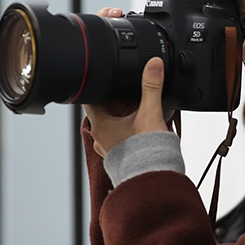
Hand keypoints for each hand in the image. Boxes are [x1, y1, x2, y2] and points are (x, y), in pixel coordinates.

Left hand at [84, 8, 168, 156]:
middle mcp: (100, 138)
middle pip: (104, 111)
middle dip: (117, 102)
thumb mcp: (150, 112)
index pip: (90, 99)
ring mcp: (109, 149)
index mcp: (100, 125)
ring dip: (124, 117)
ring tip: (140, 112)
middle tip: (132, 96)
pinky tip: (143, 129)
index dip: (98, 87)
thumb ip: (152, 86)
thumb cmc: (146, 152)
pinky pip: (120, 138)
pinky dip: (129, 131)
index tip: (106, 80)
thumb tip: (153, 65)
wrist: (153, 179)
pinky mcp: (120, 157)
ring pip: (112, 125)